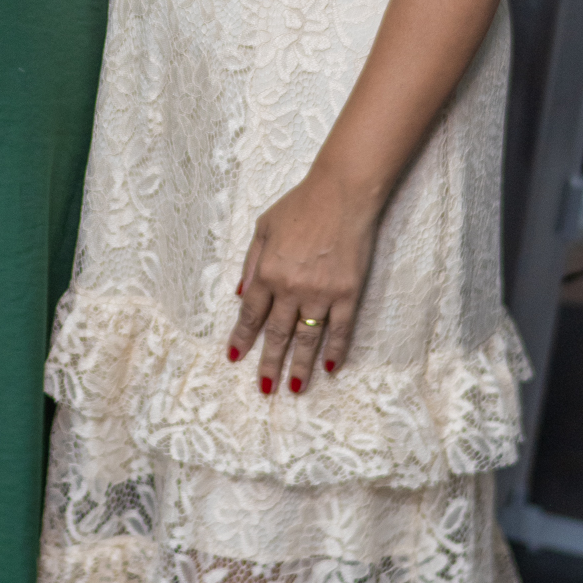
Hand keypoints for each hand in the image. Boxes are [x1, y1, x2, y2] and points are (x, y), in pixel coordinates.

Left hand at [226, 168, 379, 394]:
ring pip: (307, 338)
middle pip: (277, 333)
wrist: (342, 194)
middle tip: (265, 388)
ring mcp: (321, 293)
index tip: (235, 358)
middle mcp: (291, 288)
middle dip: (269, 363)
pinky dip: (336, 349)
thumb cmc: (300, 205)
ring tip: (295, 388)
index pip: (251, 314)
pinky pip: (341, 329)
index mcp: (267, 272)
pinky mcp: (347, 293)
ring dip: (300, 365)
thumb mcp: (263, 227)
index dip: (242, 338)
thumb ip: (251, 262)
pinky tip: (330, 366)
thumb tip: (239, 293)